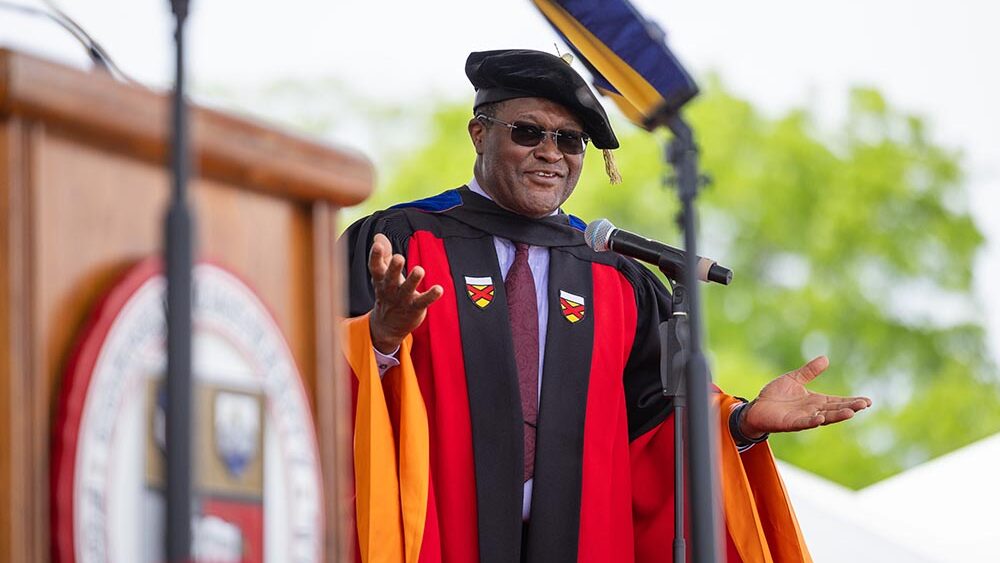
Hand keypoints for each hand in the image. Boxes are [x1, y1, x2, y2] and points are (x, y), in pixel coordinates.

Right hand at [368, 233, 443, 353]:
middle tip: (398, 257)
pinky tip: (439, 289)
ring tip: (419, 270)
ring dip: (413, 280)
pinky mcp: (414, 308)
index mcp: (381, 280)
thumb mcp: (382, 275)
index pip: (375, 267)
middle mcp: (390, 289)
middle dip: (394, 268)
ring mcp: (402, 300)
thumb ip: (383, 255)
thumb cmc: (388, 293)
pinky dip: (431, 295)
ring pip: (407, 289)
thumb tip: (379, 236)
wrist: (388, 326)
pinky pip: (423, 301)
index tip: (378, 245)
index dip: (375, 256)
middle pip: (390, 278)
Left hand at [741, 356, 871, 437]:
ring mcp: (802, 418)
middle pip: (835, 410)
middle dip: (849, 407)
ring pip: (823, 418)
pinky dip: (811, 421)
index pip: (837, 402)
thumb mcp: (794, 379)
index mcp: (815, 401)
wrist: (756, 407)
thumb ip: (809, 371)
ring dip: (836, 416)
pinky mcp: (790, 423)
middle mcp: (812, 411)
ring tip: (851, 413)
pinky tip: (820, 419)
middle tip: (864, 404)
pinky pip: (803, 423)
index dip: (851, 401)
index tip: (867, 401)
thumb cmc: (775, 395)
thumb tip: (825, 358)